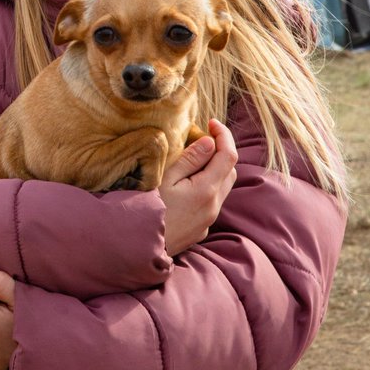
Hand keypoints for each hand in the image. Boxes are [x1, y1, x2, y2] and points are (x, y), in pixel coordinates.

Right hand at [159, 119, 236, 256]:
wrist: (139, 246)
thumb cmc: (147, 208)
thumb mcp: (165, 178)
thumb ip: (190, 159)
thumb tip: (210, 142)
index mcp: (206, 189)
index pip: (228, 155)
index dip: (224, 134)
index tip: (211, 122)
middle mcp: (213, 206)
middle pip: (230, 170)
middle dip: (220, 151)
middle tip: (199, 139)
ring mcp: (208, 220)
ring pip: (223, 187)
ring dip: (214, 170)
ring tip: (192, 161)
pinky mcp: (201, 229)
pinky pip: (211, 202)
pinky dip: (207, 187)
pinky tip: (186, 186)